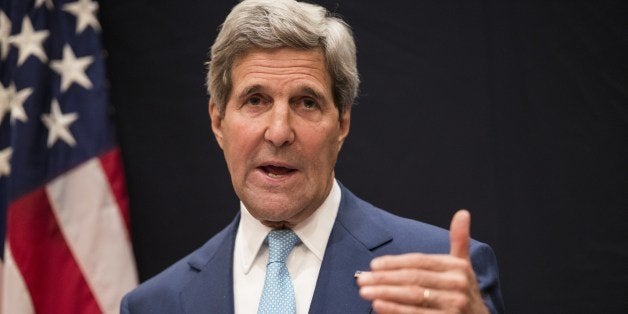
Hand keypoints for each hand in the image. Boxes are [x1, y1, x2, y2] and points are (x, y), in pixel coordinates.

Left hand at [357, 210, 488, 313]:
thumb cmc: (464, 293)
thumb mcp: (463, 267)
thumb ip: (459, 240)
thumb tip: (463, 213)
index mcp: (457, 267)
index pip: (420, 262)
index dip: (395, 262)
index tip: (373, 265)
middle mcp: (458, 285)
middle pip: (414, 278)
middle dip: (384, 279)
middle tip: (361, 280)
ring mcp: (454, 305)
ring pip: (413, 296)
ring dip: (386, 294)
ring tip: (365, 292)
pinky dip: (396, 310)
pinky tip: (379, 306)